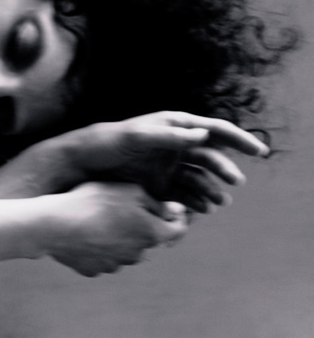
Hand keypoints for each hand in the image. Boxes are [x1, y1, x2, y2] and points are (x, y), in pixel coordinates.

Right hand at [43, 181, 189, 277]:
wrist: (55, 225)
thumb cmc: (95, 202)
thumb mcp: (132, 191)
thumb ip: (158, 204)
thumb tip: (175, 212)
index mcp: (151, 234)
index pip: (178, 230)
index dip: (177, 217)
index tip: (169, 207)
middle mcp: (136, 255)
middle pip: (148, 239)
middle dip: (143, 225)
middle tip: (124, 207)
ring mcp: (114, 265)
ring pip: (125, 250)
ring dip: (120, 237)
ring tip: (100, 219)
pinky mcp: (93, 270)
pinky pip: (103, 257)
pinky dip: (100, 247)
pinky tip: (86, 232)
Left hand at [55, 112, 266, 212]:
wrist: (79, 164)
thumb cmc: (105, 143)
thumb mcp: (135, 137)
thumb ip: (167, 136)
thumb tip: (201, 134)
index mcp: (175, 127)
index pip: (215, 130)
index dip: (238, 139)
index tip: (257, 151)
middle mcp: (176, 147)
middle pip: (210, 158)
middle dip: (224, 170)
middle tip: (235, 183)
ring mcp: (167, 167)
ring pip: (198, 179)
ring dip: (211, 190)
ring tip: (218, 204)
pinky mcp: (157, 187)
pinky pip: (182, 195)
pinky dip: (194, 202)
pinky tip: (202, 211)